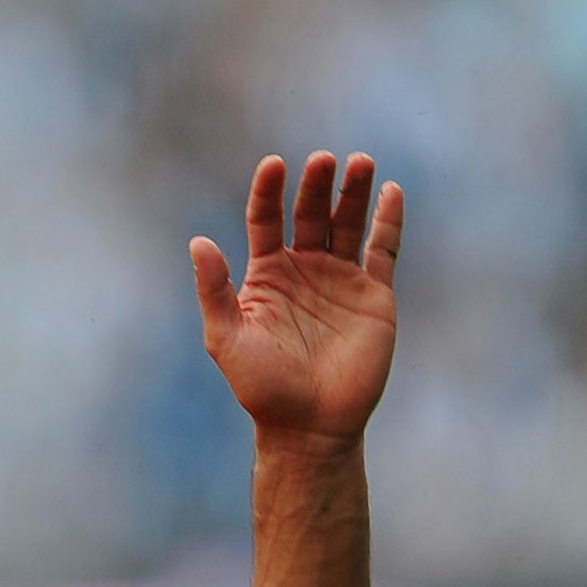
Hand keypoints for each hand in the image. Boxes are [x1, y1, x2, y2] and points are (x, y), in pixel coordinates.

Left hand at [190, 152, 401, 447]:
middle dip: (316, 185)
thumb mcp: (226, 339)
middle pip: (310, 214)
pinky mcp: (374, 296)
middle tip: (324, 159)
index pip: (266, 220)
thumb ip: (214, 291)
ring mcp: (341, 280)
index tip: (274, 165)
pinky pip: (384, 250)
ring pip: (348, 223)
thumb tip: (197, 242)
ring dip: (353, 191)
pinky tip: (389, 191)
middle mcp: (304, 271)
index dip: (269, 191)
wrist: (309, 426)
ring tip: (357, 161)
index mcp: (267, 276)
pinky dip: (388, 220)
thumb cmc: (262, 387)